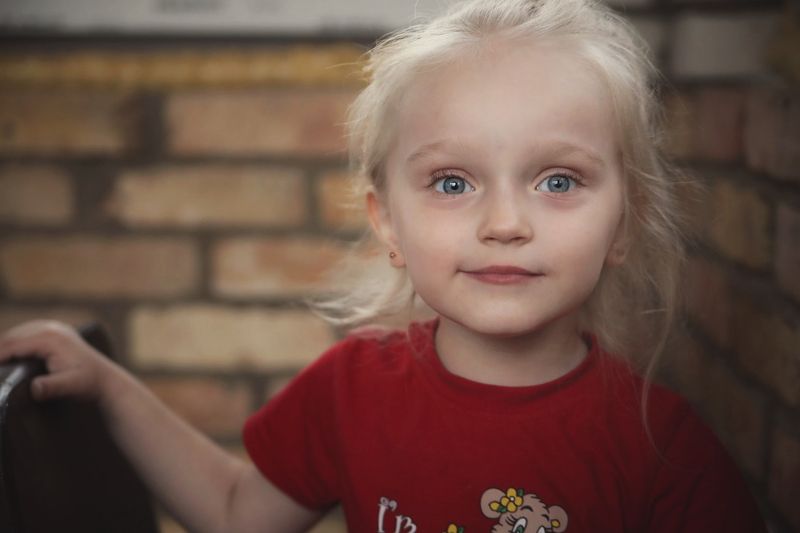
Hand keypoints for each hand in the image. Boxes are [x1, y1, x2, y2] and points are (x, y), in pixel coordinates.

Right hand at [0, 320, 115, 402]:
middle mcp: (50, 328)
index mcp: (50, 339)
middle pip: (10, 337)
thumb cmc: (88, 383)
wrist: (106, 379)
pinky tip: (6, 355)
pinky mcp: (53, 332)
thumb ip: (53, 387)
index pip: (11, 345)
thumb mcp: (72, 386)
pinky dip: (12, 343)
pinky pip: (25, 334)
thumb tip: (35, 388)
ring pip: (16, 334)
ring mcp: (52, 328)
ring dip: (3, 345)